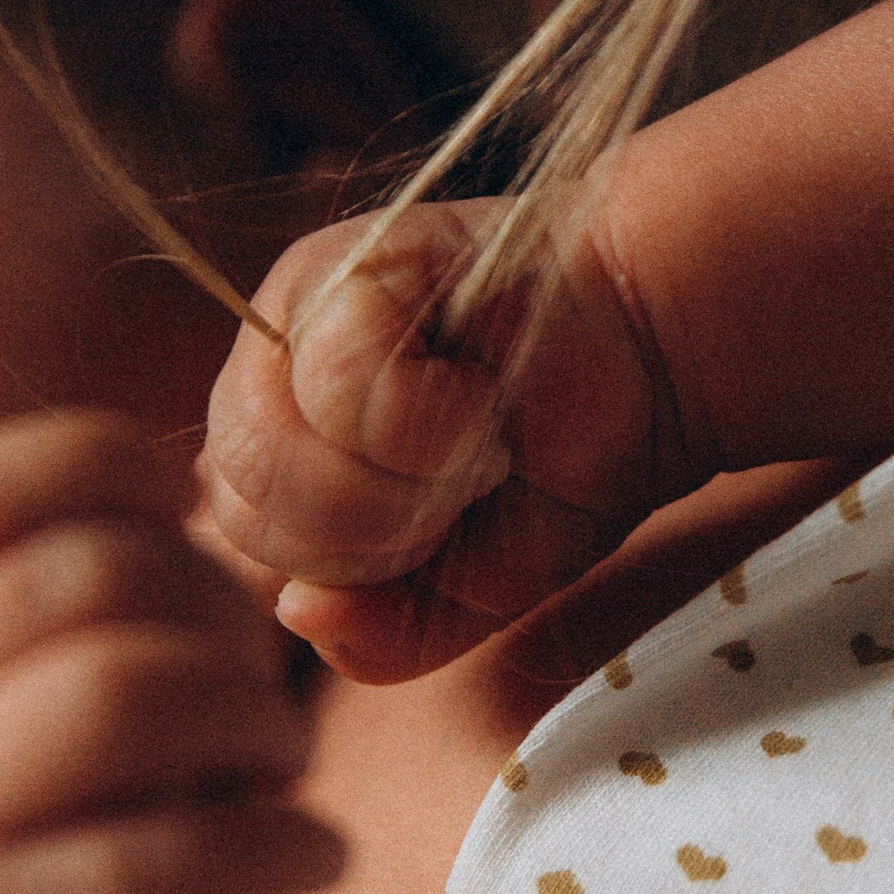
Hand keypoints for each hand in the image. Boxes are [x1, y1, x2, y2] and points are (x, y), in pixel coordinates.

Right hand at [0, 412, 337, 893]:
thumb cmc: (72, 803)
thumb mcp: (43, 669)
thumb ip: (106, 568)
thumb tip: (231, 485)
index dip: (110, 468)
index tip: (192, 515)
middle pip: (86, 577)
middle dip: (222, 615)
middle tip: (262, 686)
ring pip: (120, 696)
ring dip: (252, 717)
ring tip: (284, 763)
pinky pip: (170, 857)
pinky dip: (284, 843)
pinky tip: (318, 855)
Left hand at [202, 201, 680, 684]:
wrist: (658, 357)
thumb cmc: (567, 461)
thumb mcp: (471, 589)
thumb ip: (381, 632)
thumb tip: (298, 611)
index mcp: (282, 442)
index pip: (236, 536)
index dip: (336, 567)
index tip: (435, 534)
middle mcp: (271, 367)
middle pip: (237, 500)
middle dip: (362, 532)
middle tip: (457, 492)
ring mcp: (300, 305)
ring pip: (269, 444)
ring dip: (392, 478)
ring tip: (471, 439)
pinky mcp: (350, 261)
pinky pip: (332, 379)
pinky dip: (419, 414)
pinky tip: (477, 389)